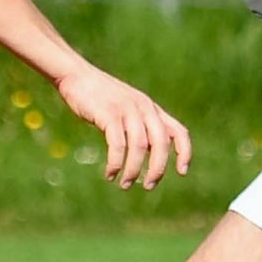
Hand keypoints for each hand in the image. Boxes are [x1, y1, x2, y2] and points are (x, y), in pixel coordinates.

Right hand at [54, 65, 192, 189]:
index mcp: (151, 108)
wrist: (76, 76)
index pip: (179, 131)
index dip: (184, 153)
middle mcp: (144, 108)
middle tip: (148, 186)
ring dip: (133, 170)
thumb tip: (145, 152)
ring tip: (124, 184)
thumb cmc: (99, 96)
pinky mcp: (109, 114)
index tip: (181, 172)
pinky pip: (118, 144)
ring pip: (139, 147)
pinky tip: (110, 174)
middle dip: (157, 169)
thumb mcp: (126, 107)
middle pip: (161, 143)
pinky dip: (116, 163)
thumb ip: (138, 125)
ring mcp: (127, 110)